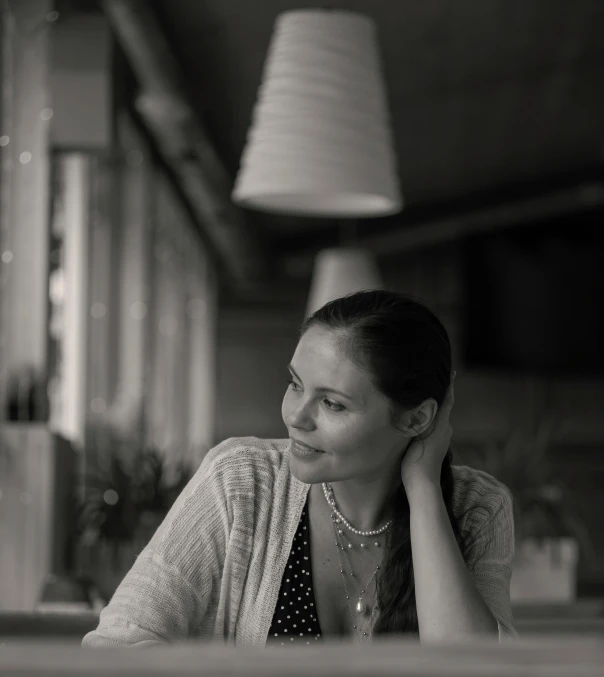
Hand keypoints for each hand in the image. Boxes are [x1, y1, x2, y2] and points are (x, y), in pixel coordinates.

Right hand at [400, 372, 455, 488]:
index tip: (452, 372)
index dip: (449, 386)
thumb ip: (424, 417)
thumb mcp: (418, 434)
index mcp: (441, 424)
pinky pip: (435, 428)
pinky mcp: (438, 448)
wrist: (422, 484)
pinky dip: (430, 421)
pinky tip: (420, 422)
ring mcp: (443, 440)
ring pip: (438, 419)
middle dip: (438, 396)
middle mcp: (445, 430)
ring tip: (421, 400)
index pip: (447, 400)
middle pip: (443, 408)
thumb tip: (429, 400)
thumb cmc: (417, 460)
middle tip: (428, 383)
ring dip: (432, 410)